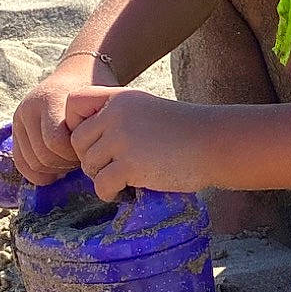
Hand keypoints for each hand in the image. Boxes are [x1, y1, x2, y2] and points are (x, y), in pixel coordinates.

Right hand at [11, 67, 117, 185]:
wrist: (78, 73)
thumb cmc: (97, 92)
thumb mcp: (102, 103)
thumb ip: (99, 128)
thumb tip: (98, 164)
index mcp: (50, 99)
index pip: (56, 143)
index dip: (75, 154)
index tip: (90, 149)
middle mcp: (30, 107)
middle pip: (43, 156)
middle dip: (65, 165)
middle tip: (82, 159)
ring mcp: (20, 118)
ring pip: (32, 163)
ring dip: (54, 169)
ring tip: (72, 160)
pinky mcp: (16, 129)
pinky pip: (21, 162)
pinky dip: (38, 172)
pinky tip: (57, 172)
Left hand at [67, 88, 209, 198]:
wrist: (215, 144)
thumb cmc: (187, 131)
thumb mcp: (148, 110)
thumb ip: (119, 118)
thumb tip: (87, 144)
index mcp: (119, 98)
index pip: (74, 103)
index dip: (77, 123)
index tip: (98, 139)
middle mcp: (116, 115)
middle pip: (78, 142)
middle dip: (92, 158)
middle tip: (115, 167)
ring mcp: (122, 140)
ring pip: (89, 165)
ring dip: (103, 177)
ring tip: (124, 180)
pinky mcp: (130, 165)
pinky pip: (101, 185)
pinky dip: (110, 193)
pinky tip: (126, 192)